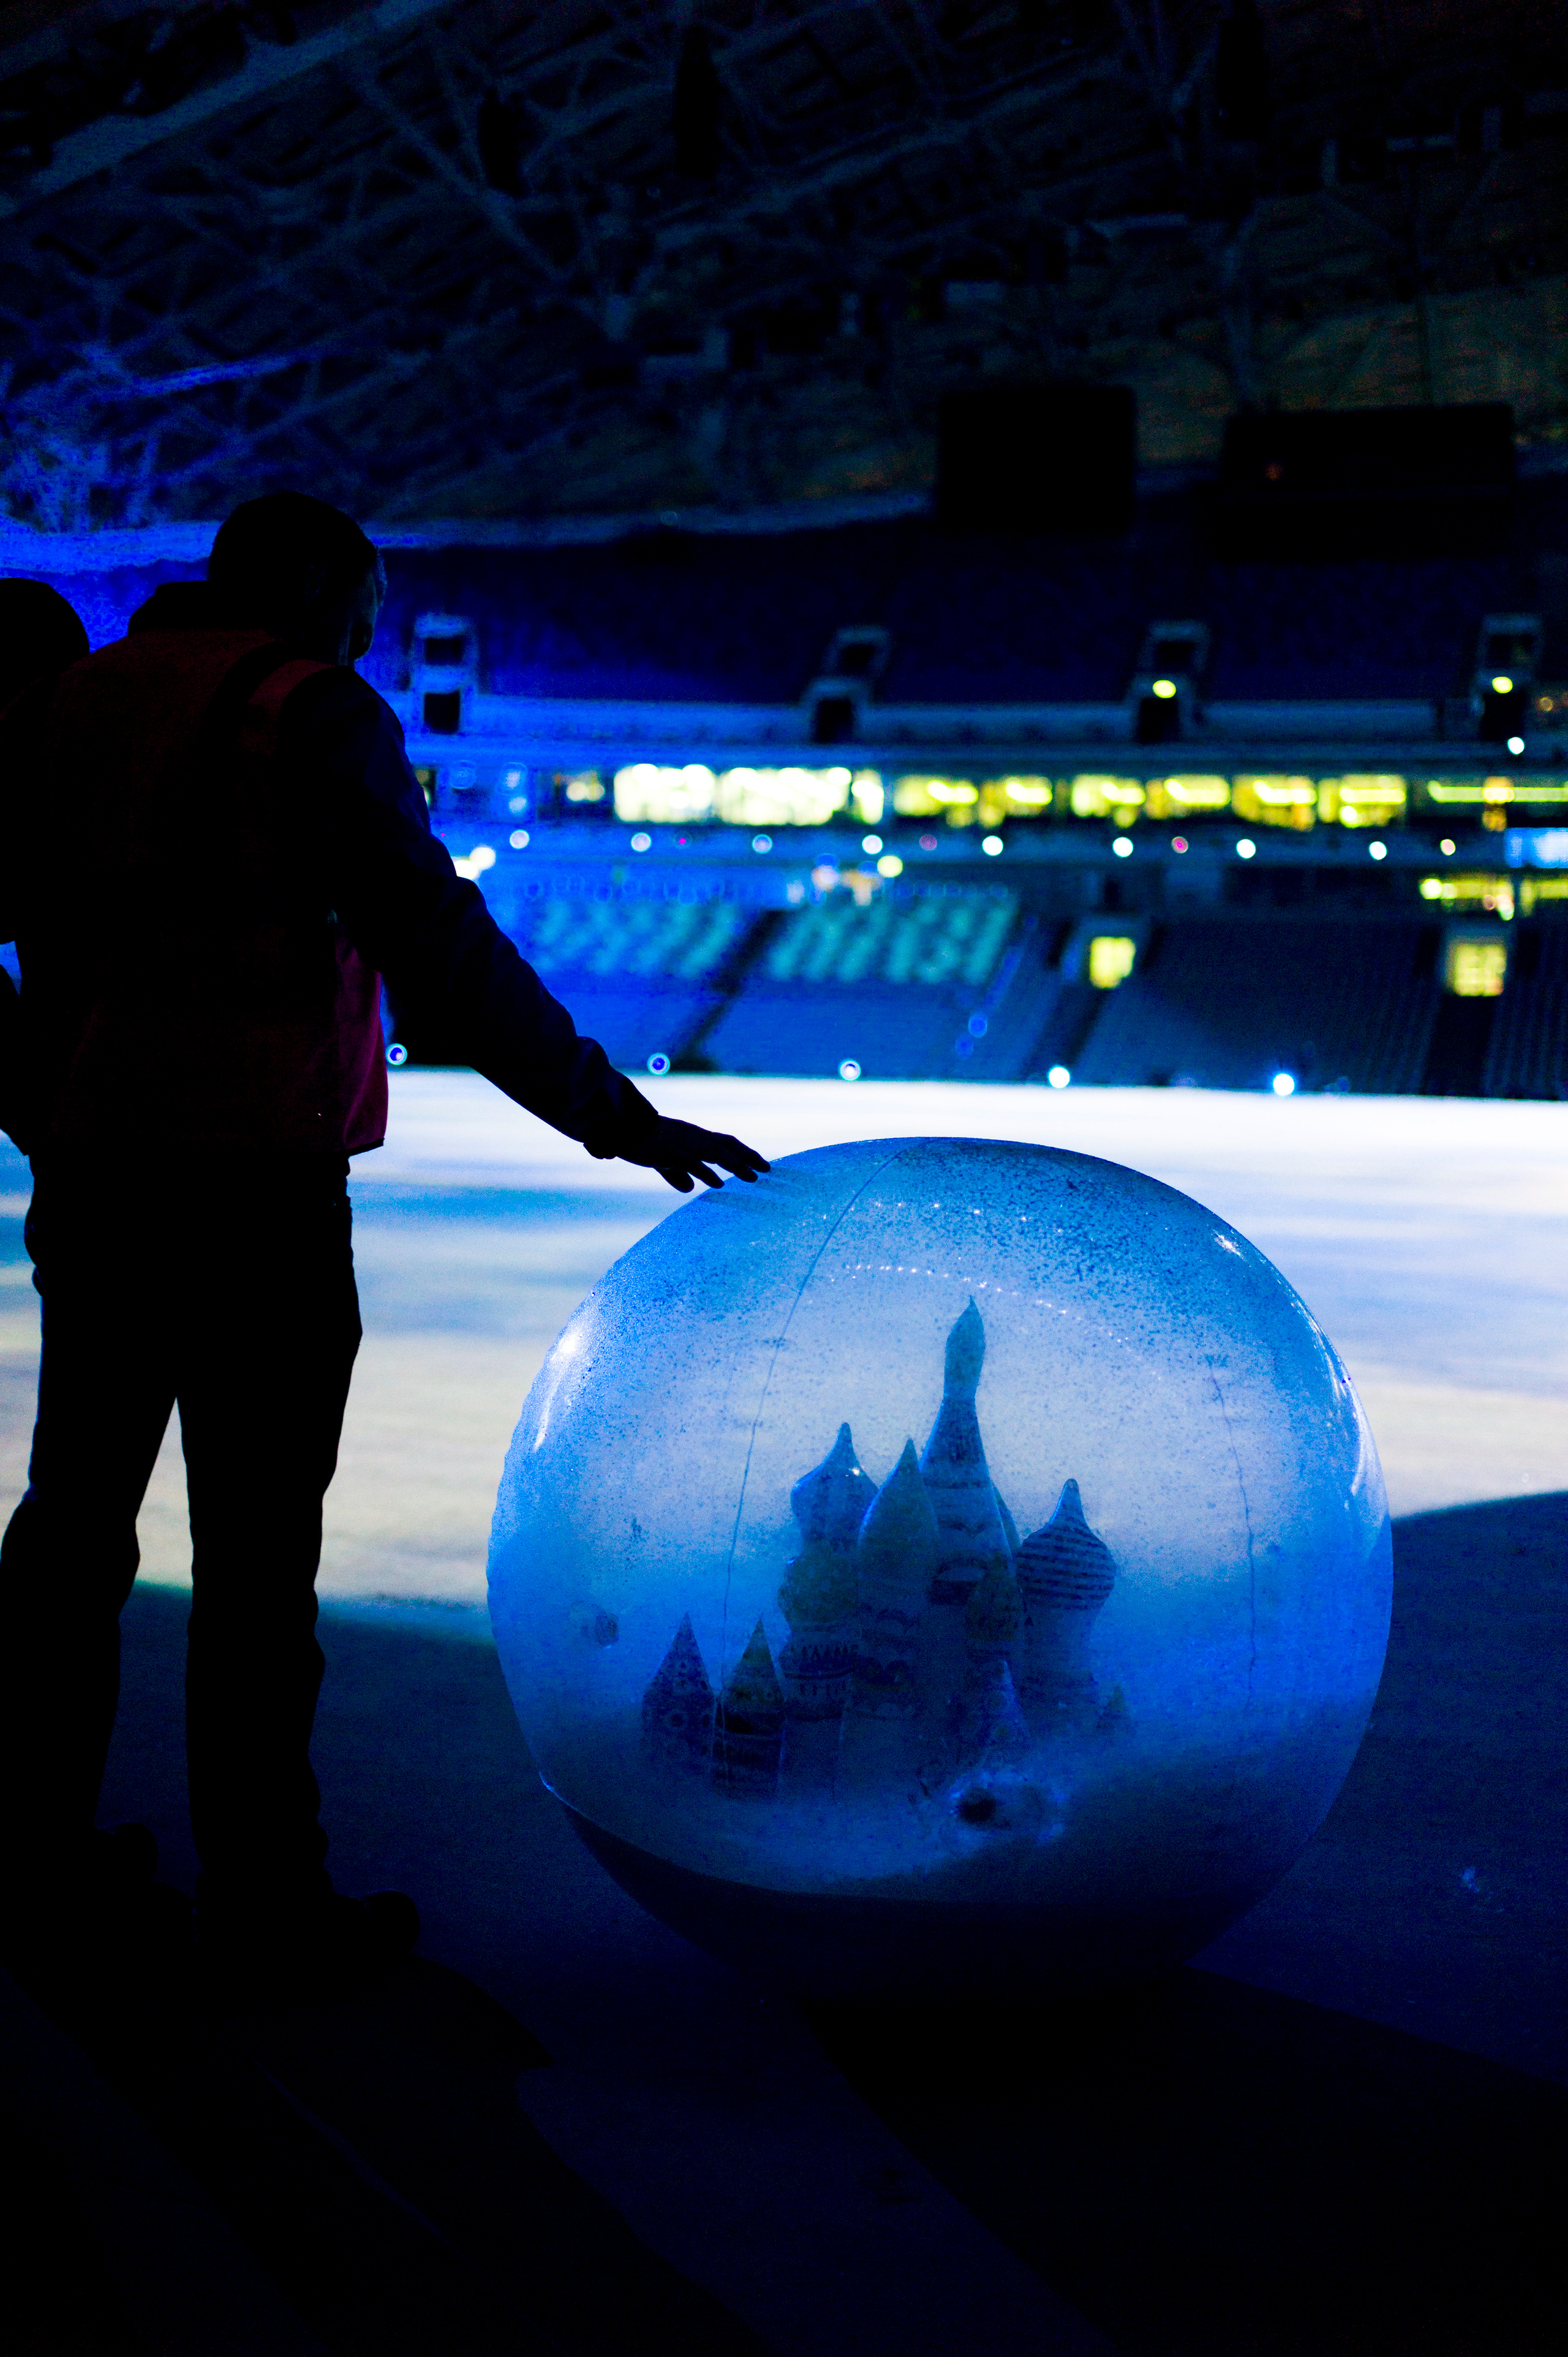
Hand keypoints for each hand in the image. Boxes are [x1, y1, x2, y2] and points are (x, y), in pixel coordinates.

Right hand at [599, 1116, 770, 1192]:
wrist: (618, 1128)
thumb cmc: (641, 1142)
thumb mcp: (662, 1159)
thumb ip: (677, 1173)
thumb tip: (690, 1189)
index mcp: (692, 1136)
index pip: (725, 1142)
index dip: (744, 1152)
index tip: (761, 1163)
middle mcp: (692, 1137)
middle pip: (727, 1145)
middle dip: (748, 1157)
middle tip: (767, 1169)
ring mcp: (682, 1143)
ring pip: (715, 1153)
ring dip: (736, 1165)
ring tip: (752, 1177)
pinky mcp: (669, 1152)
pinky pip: (692, 1162)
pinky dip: (706, 1173)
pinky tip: (718, 1184)